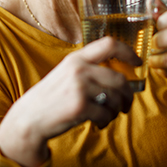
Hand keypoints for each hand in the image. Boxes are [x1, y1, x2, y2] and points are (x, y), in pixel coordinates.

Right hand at [0, 36, 140, 166]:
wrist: (28, 119)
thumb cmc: (52, 98)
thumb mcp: (67, 74)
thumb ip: (89, 70)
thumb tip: (122, 77)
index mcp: (76, 58)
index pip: (109, 44)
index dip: (128, 52)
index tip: (138, 63)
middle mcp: (79, 69)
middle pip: (120, 78)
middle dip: (128, 95)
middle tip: (126, 105)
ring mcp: (79, 87)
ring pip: (116, 98)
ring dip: (117, 110)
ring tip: (108, 116)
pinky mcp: (80, 107)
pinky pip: (106, 114)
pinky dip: (106, 121)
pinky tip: (98, 123)